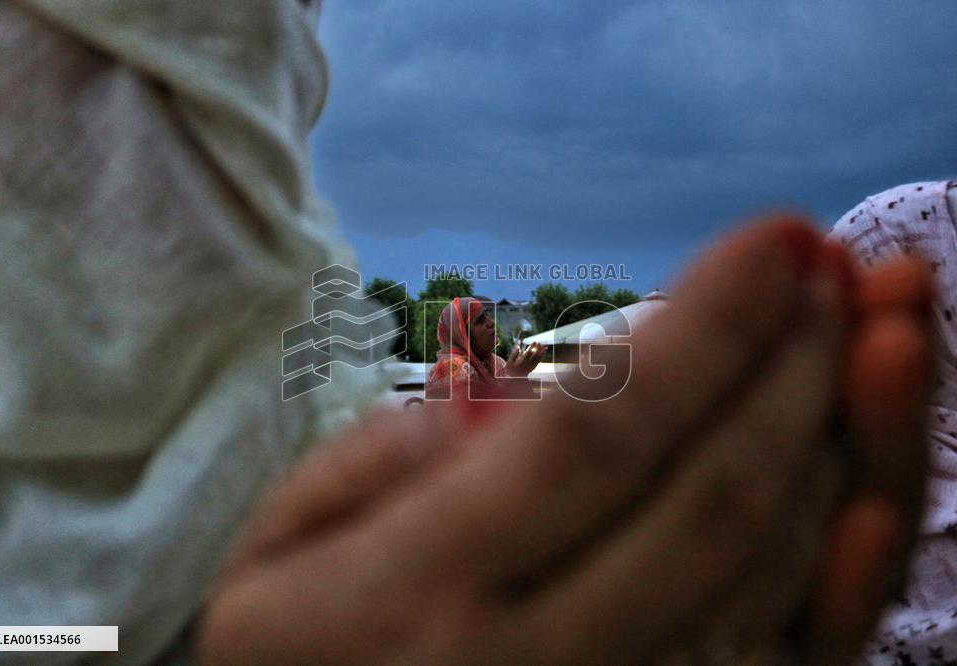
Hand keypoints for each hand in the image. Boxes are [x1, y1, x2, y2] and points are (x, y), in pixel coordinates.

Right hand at [196, 219, 932, 663]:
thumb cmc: (285, 662)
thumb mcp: (271, 560)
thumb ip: (369, 468)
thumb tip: (505, 393)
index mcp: (422, 595)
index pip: (593, 436)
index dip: (703, 330)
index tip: (775, 237)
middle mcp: (538, 664)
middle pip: (707, 496)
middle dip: (792, 363)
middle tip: (837, 262)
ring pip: (764, 571)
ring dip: (844, 439)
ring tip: (880, 328)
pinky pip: (782, 659)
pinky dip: (846, 571)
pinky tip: (871, 482)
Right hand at [505, 341, 546, 376]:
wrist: (514, 379)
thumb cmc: (510, 370)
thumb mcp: (509, 362)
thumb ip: (514, 354)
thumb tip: (518, 347)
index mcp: (521, 362)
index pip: (528, 354)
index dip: (531, 347)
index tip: (534, 342)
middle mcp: (527, 365)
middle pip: (534, 355)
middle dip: (537, 348)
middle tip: (540, 342)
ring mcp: (531, 367)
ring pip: (537, 358)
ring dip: (541, 352)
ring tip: (545, 346)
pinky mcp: (533, 368)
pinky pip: (538, 361)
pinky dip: (541, 356)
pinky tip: (544, 351)